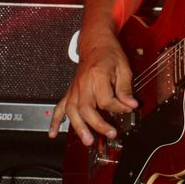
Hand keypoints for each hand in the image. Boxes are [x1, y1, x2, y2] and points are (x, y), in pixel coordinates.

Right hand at [48, 29, 137, 145]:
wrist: (96, 43)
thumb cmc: (110, 54)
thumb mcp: (123, 67)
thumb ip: (125, 88)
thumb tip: (131, 104)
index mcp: (98, 75)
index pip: (106, 99)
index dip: (118, 107)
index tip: (128, 109)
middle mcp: (83, 83)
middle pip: (86, 107)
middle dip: (98, 123)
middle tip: (110, 133)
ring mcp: (75, 88)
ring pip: (72, 110)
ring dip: (78, 127)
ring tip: (87, 140)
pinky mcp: (70, 91)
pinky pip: (60, 107)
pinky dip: (55, 121)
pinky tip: (53, 133)